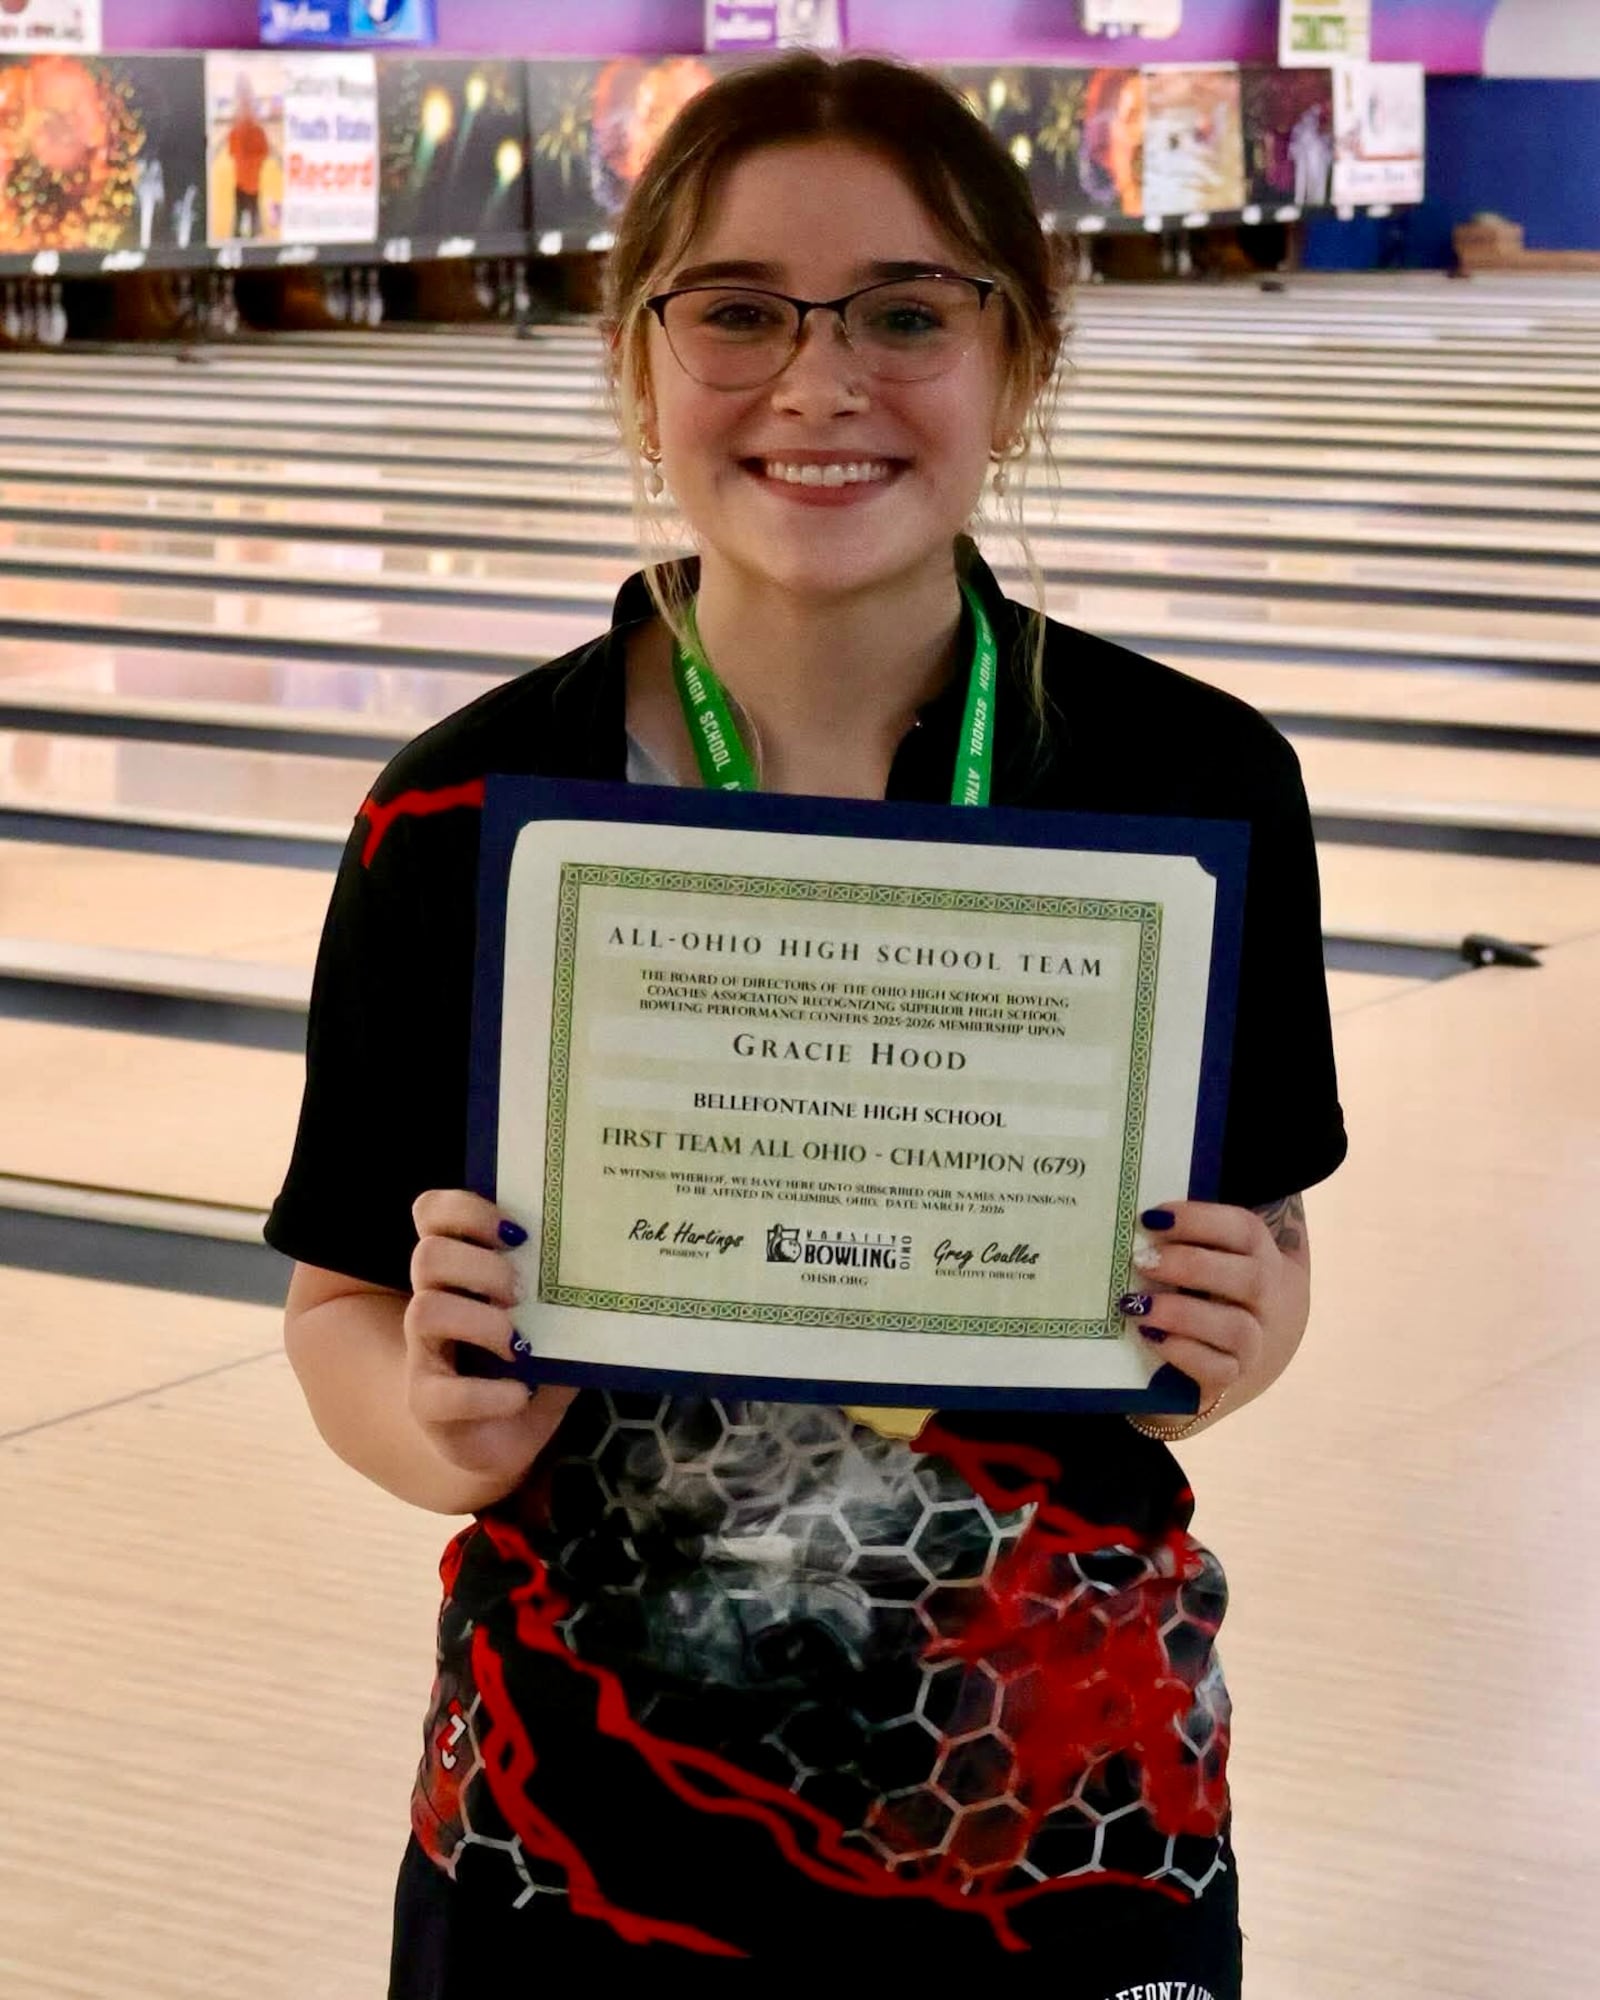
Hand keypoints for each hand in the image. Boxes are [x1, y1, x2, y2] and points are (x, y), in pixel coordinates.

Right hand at [405, 1189, 574, 1487]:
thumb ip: (570, 1290)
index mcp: (458, 1269)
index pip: (432, 1214)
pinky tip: (520, 1394)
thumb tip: (619, 1261)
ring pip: (425, 1311)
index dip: (464, 1209)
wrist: (506, 1436)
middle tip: (522, 1292)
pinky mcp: (426, 1403)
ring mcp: (424, 1352)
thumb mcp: (555, 1320)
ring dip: (481, 1322)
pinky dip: (487, 1393)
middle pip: (429, 1255)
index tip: (517, 1230)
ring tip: (520, 1343)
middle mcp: (433, 1300)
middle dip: (481, 1265)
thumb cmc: (531, 1362)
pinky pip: (440, 1392)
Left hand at [1119, 1198, 1310, 1419]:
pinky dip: (1183, 1352)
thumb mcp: (1216, 1265)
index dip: (1201, 1219)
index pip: (1248, 1230)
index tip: (1151, 1218)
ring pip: (1236, 1328)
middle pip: (1251, 1277)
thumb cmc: (1211, 1301)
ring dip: (1182, 1313)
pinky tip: (1151, 1337)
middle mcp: (1271, 1304)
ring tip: (1137, 1304)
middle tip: (1141, 1260)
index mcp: (1267, 1261)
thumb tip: (1144, 1213)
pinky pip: (1218, 1370)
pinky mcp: (1232, 1383)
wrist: (1225, 1370)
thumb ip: (1194, 1239)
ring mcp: (1257, 1347)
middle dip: (1192, 1265)